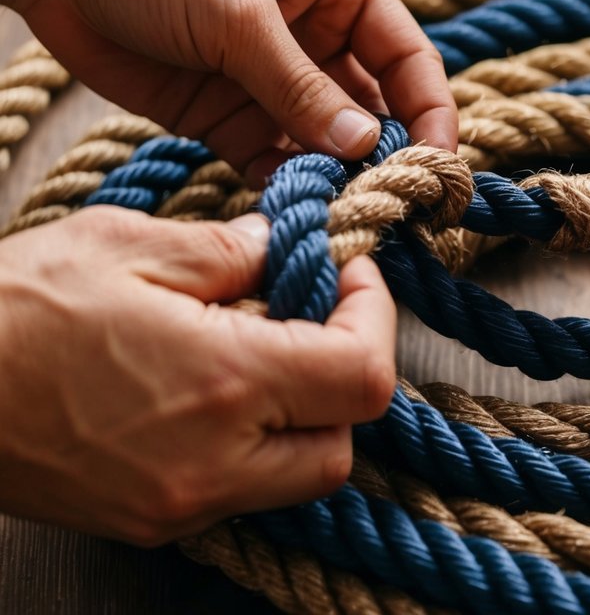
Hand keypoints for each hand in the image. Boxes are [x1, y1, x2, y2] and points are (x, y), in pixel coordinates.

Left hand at [0, 0, 455, 180]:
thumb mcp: (237, 15)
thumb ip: (301, 87)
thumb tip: (364, 147)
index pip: (406, 58)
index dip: (430, 112)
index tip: (438, 167)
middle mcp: (315, 36)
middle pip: (373, 107)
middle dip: (385, 156)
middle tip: (394, 208)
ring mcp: (272, 79)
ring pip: (324, 141)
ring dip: (335, 177)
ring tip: (342, 218)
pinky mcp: (228, 115)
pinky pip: (272, 160)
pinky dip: (285, 185)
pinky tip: (293, 211)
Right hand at [0, 208, 395, 545]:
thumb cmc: (11, 311)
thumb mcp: (127, 246)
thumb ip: (231, 249)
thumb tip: (287, 245)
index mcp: (222, 384)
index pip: (364, 374)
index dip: (375, 314)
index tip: (349, 270)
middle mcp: (215, 462)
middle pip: (346, 438)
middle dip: (349, 370)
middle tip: (319, 309)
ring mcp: (182, 504)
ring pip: (302, 475)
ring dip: (309, 412)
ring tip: (267, 345)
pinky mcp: (152, 522)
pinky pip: (246, 490)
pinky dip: (259, 442)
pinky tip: (221, 390)